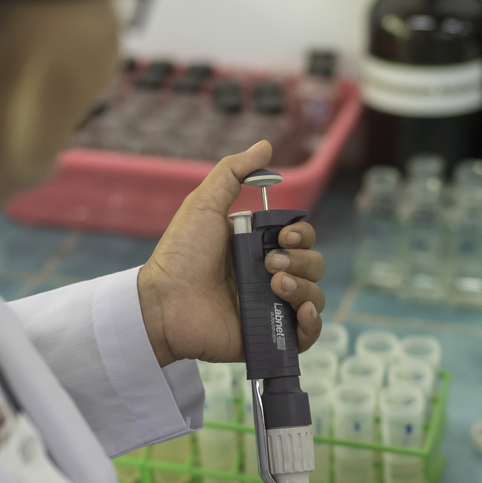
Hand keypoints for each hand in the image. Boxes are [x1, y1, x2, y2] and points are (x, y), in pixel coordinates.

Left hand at [137, 141, 324, 366]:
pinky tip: (302, 311)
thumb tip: (265, 146)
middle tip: (270, 263)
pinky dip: (313, 323)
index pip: (301, 238)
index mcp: (258, 247)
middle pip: (314, 264)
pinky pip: (308, 335)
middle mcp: (268, 277)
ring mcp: (270, 308)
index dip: (302, 234)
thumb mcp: (204, 203)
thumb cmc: (181, 254)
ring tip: (276, 285)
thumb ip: (233, 173)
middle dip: (302, 259)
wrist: (165, 301)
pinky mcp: (269, 336)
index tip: (283, 234)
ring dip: (305, 286)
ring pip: (315, 295)